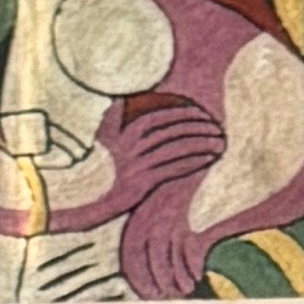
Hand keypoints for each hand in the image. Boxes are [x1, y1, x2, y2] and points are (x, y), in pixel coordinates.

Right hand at [107, 89, 222, 300]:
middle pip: (170, 131)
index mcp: (121, 134)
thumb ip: (113, 120)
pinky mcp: (143, 184)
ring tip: (218, 140)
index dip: (180, 112)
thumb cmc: (96, 171)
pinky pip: (174, 169)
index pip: (157, 116)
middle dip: (196, 126)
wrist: (84, 202)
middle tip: (215, 125)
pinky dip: (193, 161)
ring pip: (175, 149)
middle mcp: (129, 148)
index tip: (199, 111)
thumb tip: (122, 100)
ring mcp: (137, 166)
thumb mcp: (102, 141)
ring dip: (200, 142)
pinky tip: (208, 158)